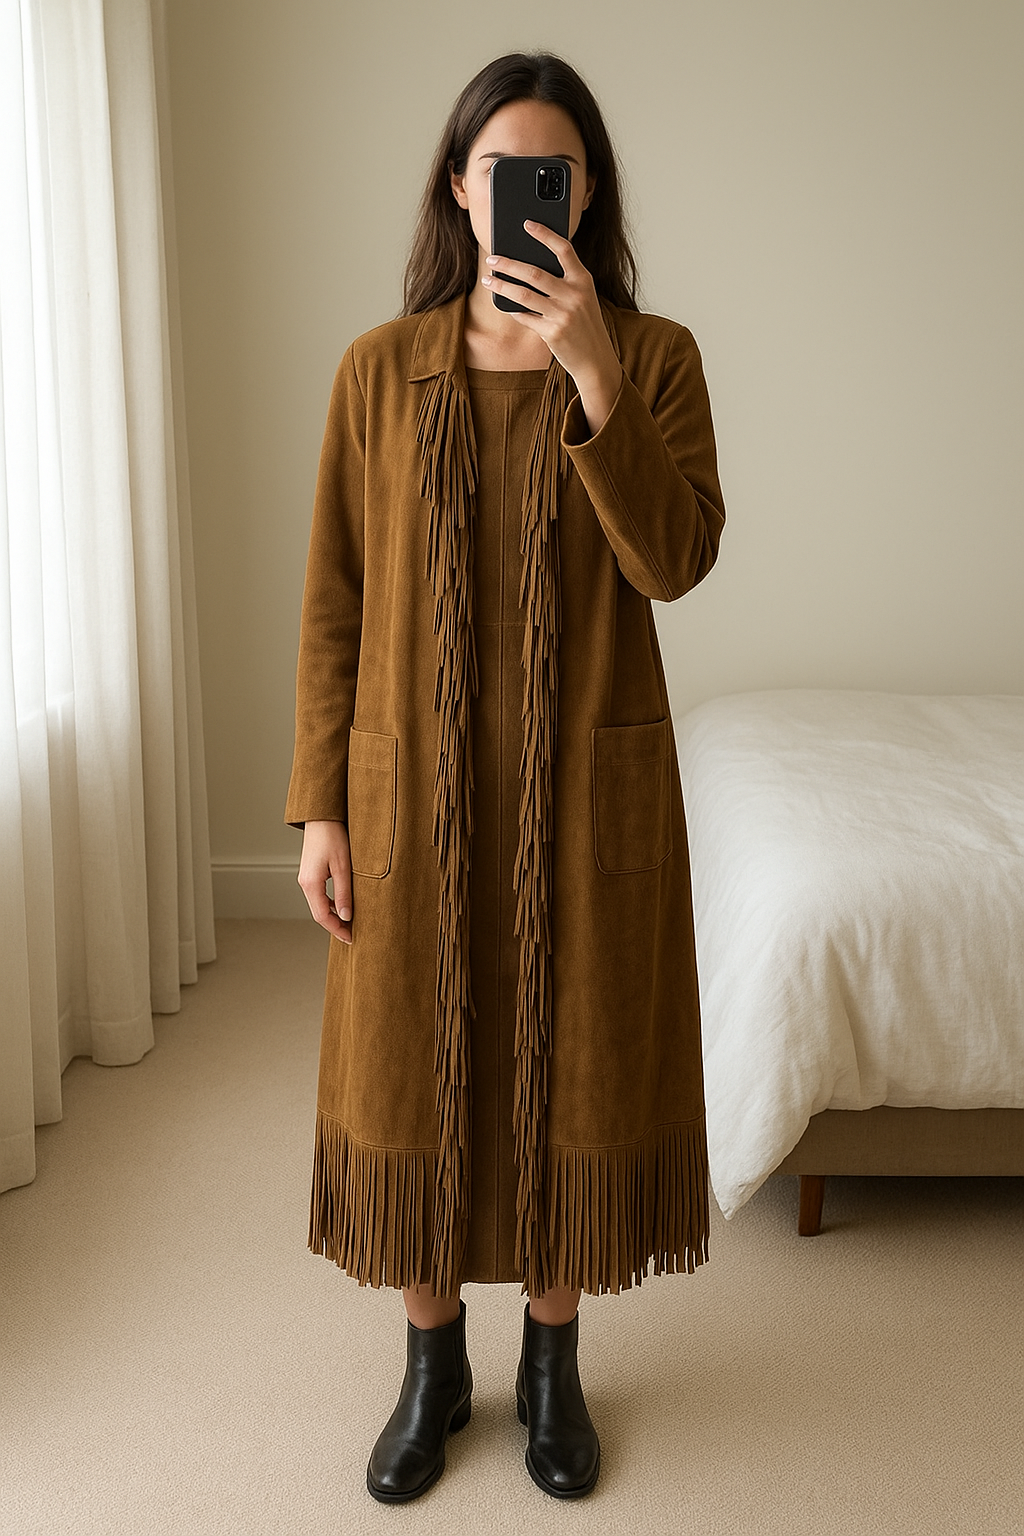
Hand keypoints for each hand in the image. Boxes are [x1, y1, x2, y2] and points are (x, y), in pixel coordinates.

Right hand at [298, 820, 352, 942]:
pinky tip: (343, 905)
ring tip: (350, 923)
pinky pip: (320, 895)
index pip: (322, 916)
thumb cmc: (333, 836)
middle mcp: (305, 883)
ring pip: (319, 905)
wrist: (322, 817)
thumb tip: (347, 916)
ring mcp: (306, 878)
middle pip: (319, 913)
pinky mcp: (311, 873)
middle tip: (352, 935)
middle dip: (335, 926)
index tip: (351, 938)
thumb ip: (344, 892)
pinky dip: (331, 904)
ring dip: (333, 916)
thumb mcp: (343, 866)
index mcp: (311, 884)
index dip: (337, 930)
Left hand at [482, 222, 622, 433]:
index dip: (545, 234)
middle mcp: (574, 295)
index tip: (527, 224)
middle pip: (534, 272)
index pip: (564, 249)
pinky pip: (525, 317)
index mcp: (583, 280)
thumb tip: (529, 267)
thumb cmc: (585, 324)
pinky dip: (513, 310)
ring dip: (502, 285)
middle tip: (492, 258)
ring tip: (489, 280)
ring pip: (523, 294)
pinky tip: (505, 304)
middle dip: (509, 264)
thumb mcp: (583, 298)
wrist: (596, 358)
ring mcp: (563, 314)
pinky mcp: (552, 332)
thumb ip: (565, 281)